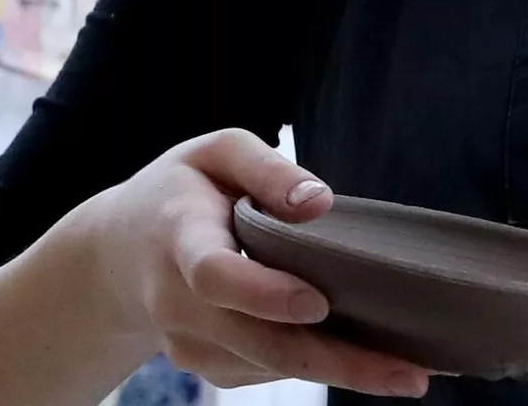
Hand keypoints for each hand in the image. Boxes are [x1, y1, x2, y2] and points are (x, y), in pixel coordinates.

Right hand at [76, 128, 432, 397]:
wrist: (118, 253)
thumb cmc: (183, 191)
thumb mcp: (216, 152)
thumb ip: (266, 167)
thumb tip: (319, 201)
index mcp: (179, 239)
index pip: (215, 276)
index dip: (264, 294)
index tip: (317, 303)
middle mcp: (179, 302)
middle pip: (256, 342)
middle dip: (334, 362)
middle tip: (406, 374)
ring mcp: (190, 343)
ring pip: (270, 366)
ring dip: (341, 373)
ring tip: (409, 373)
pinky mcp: (208, 365)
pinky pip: (269, 370)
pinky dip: (320, 368)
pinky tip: (371, 362)